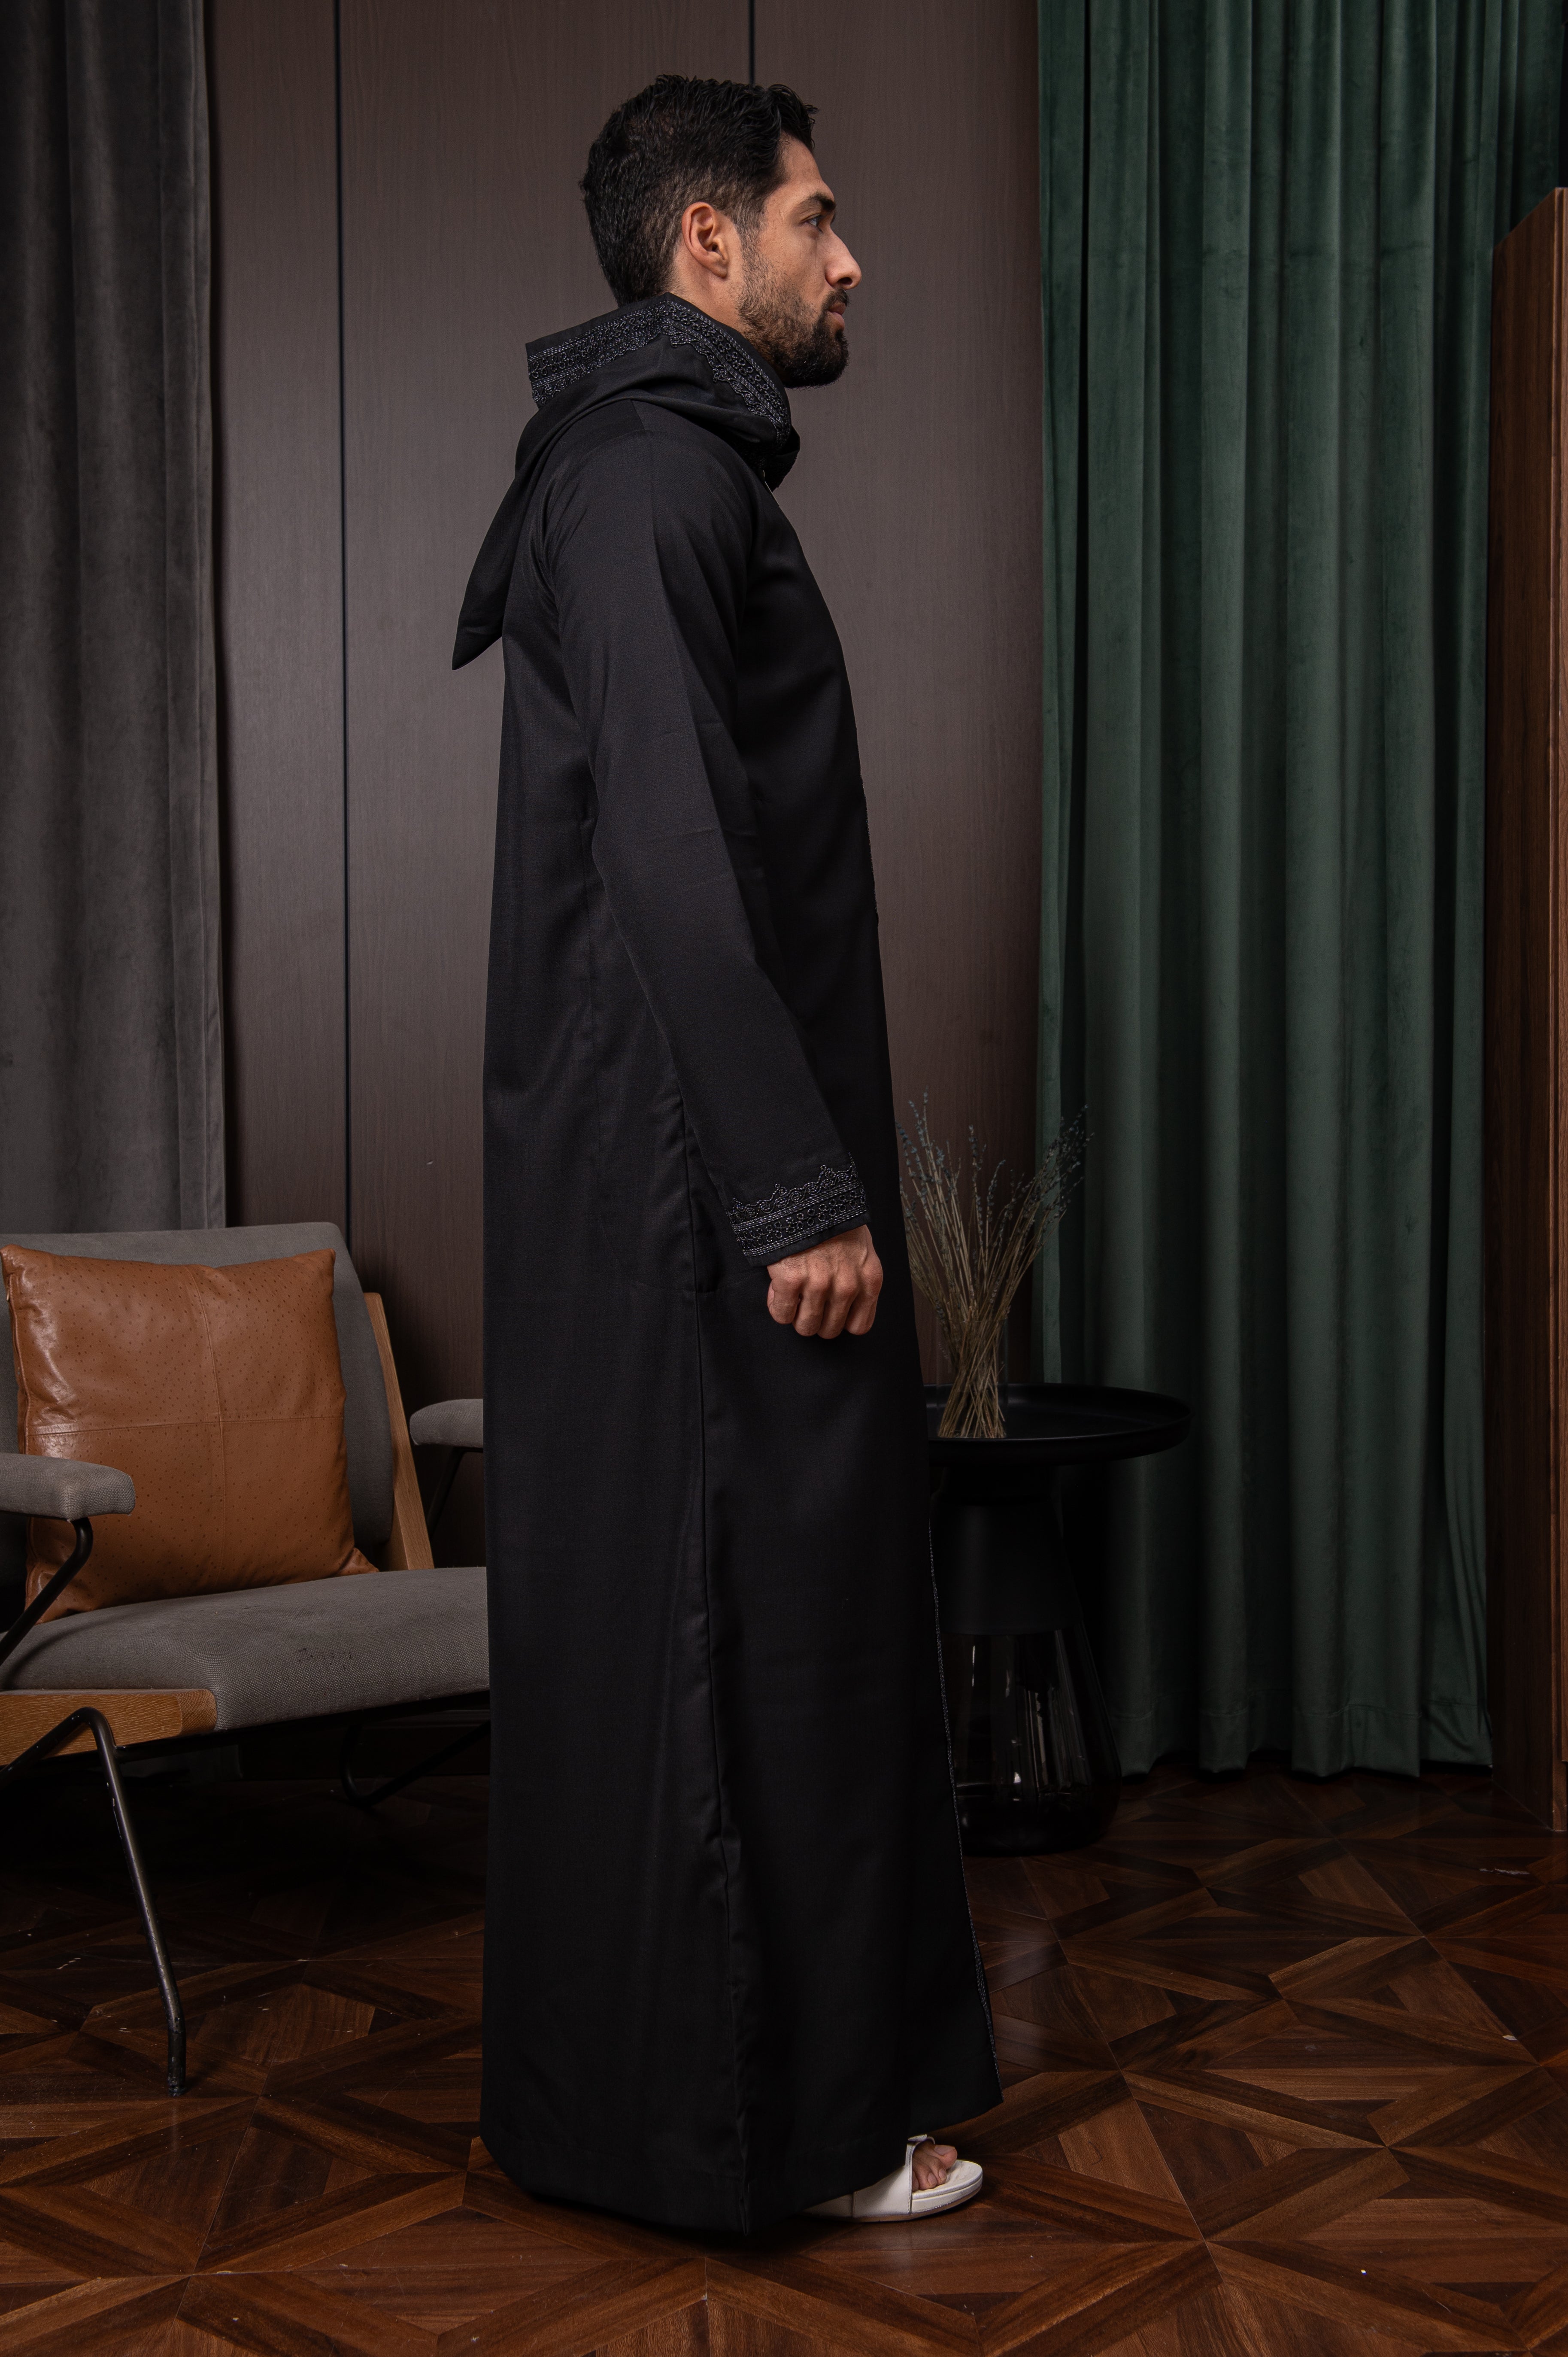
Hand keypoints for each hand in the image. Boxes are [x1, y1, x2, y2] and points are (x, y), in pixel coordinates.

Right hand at [766, 1224, 882, 1338]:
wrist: (806, 1195)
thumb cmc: (834, 1220)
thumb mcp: (862, 1248)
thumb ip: (859, 1277)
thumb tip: (848, 1304)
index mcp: (869, 1280)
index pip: (859, 1325)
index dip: (841, 1320)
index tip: (830, 1310)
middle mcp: (847, 1287)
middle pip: (830, 1330)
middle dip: (816, 1318)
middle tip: (807, 1300)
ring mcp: (818, 1285)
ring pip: (806, 1327)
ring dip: (796, 1315)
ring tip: (793, 1295)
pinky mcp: (790, 1281)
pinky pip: (781, 1314)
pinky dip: (777, 1305)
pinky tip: (778, 1288)